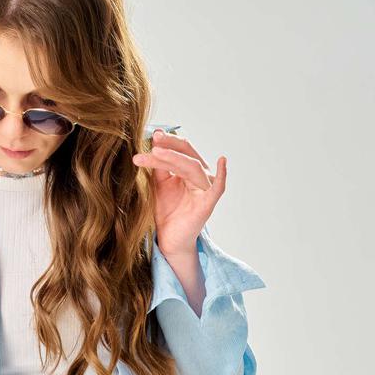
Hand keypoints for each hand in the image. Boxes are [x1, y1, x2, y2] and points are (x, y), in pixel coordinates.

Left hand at [132, 130, 226, 256]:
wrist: (169, 239)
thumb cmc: (167, 211)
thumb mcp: (160, 184)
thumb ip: (159, 165)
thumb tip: (155, 141)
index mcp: (190, 169)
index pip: (179, 150)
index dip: (167, 142)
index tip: (151, 134)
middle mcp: (201, 175)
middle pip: (185, 154)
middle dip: (168, 146)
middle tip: (153, 140)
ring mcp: (205, 188)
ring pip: (191, 167)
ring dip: (172, 157)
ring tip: (154, 152)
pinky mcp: (208, 203)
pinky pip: (218, 187)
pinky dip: (222, 174)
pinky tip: (222, 161)